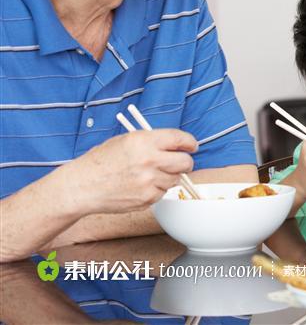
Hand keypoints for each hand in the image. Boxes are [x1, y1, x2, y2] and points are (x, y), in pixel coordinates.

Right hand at [67, 129, 196, 214]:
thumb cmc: (102, 161)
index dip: (190, 142)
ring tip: (148, 174)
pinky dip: (156, 190)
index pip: (180, 139)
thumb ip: (153, 141)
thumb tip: (177, 145)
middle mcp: (150, 160)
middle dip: (185, 162)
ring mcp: (149, 181)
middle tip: (179, 162)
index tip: (192, 146)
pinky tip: (139, 186)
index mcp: (145, 141)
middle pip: (185, 162)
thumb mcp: (126, 140)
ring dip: (168, 177)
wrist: (81, 186)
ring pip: (175, 179)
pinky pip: (162, 193)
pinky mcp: (146, 198)